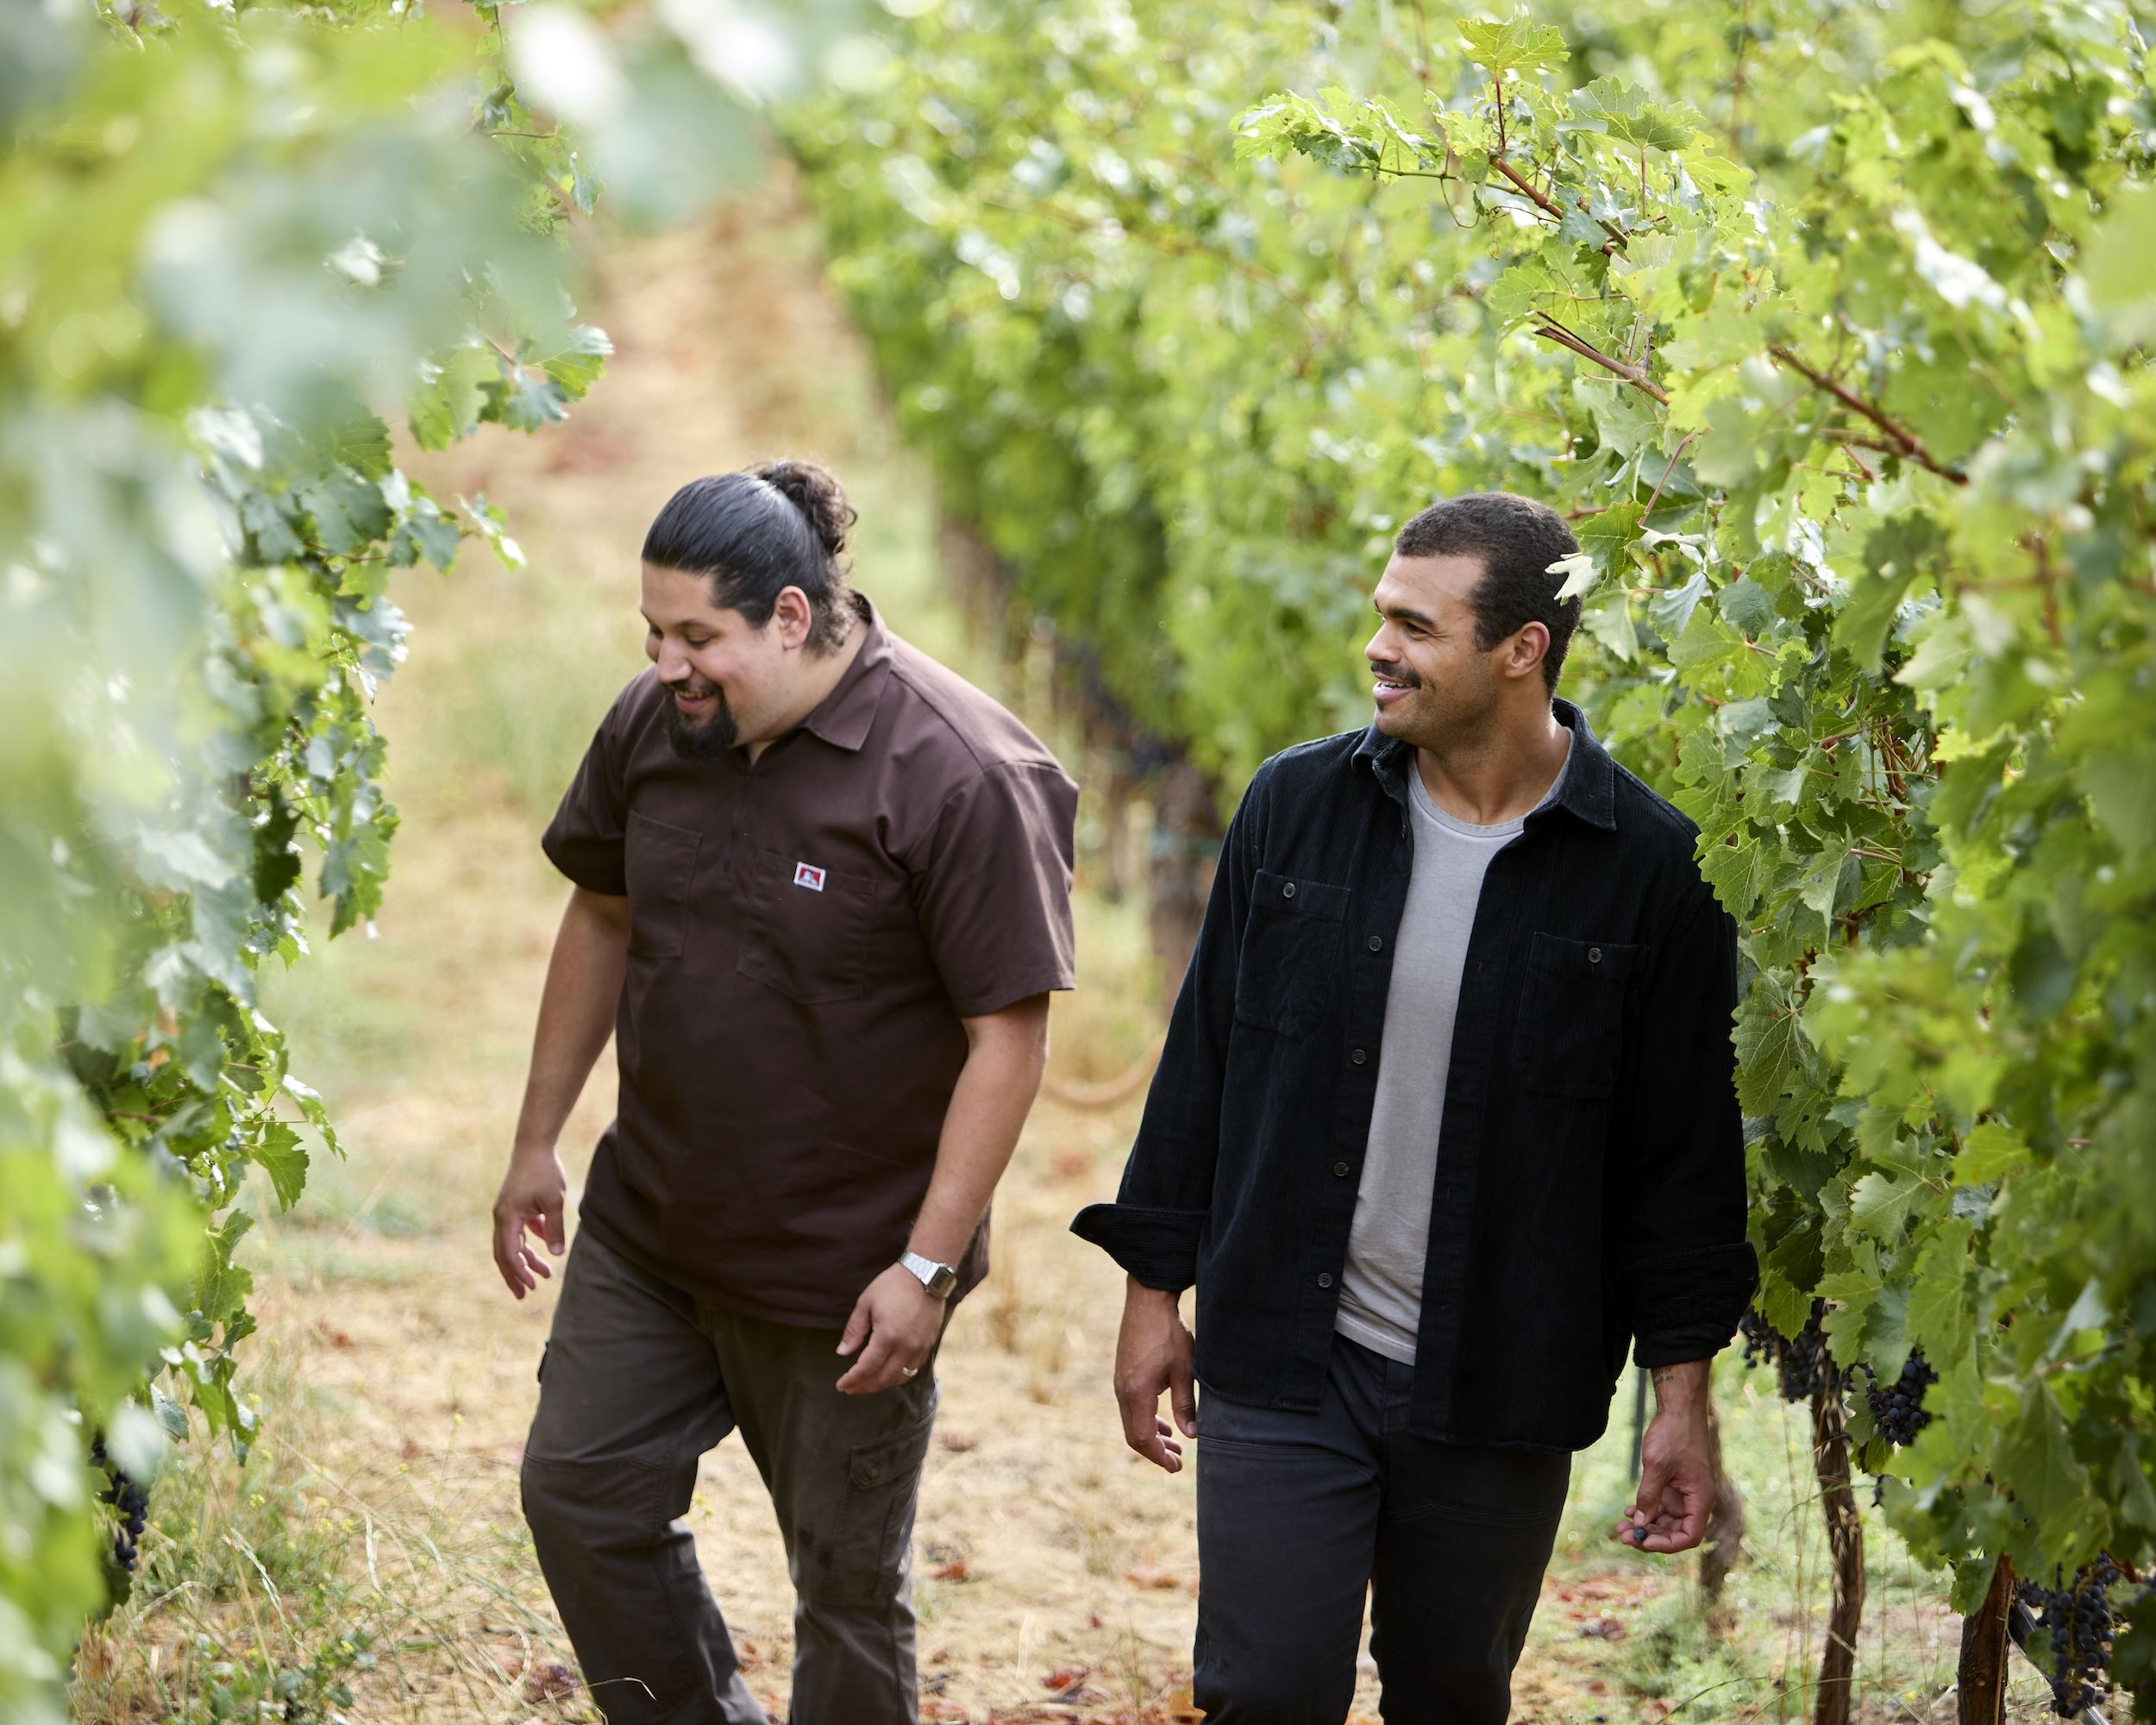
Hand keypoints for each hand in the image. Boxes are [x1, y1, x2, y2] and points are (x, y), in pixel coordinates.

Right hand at [492, 1143, 567, 1299]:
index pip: (509, 1253)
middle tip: (525, 1295)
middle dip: (514, 1275)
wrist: (533, 1146)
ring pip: (512, 1244)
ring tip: (544, 1276)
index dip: (519, 1272)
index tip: (531, 1286)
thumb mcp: (554, 1201)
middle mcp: (501, 1218)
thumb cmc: (544, 1172)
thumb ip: (555, 1228)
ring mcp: (505, 1213)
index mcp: (507, 1218)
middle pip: (504, 1254)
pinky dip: (529, 1244)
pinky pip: (518, 1232)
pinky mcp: (513, 1207)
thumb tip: (556, 1255)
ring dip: (525, 1260)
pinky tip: (545, 1251)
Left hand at [836, 1264, 944, 1393]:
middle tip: (849, 1388)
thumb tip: (842, 1353)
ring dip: (880, 1384)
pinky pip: (912, 1369)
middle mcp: (906, 1346)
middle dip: (863, 1387)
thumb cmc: (892, 1285)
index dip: (852, 1380)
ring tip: (866, 1383)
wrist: (925, 1274)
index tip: (840, 1384)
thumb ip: (854, 1330)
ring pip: (899, 1378)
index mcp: (887, 1336)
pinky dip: (897, 1375)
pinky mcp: (928, 1344)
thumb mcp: (866, 1303)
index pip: (866, 1368)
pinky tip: (887, 1372)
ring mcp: (919, 1347)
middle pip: (882, 1379)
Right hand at [1114, 1279, 1195, 1472]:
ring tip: (1173, 1442)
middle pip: (1134, 1434)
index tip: (1176, 1466)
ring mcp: (1120, 1382)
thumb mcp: (1184, 1370)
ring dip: (1151, 1435)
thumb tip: (1192, 1435)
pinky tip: (1163, 1420)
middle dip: (1155, 1451)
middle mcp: (1123, 1391)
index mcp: (1136, 1393)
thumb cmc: (1168, 1333)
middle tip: (1178, 1461)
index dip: (1159, 1456)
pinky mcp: (1123, 1374)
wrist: (1147, 1300)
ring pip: (1131, 1421)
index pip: (1143, 1438)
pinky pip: (1130, 1407)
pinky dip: (1146, 1419)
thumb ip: (1185, 1404)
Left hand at [1612, 1401, 1714, 1553]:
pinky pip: (1659, 1507)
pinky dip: (1645, 1511)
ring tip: (1620, 1528)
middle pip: (1674, 1531)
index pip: (1689, 1536)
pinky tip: (1628, 1511)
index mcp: (1699, 1499)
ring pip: (1664, 1521)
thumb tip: (1640, 1523)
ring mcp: (1682, 1494)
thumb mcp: (1657, 1466)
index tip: (1644, 1542)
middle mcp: (1693, 1500)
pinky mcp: (1671, 1485)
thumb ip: (1649, 1496)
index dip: (1667, 1544)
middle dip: (1649, 1536)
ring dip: (1644, 1526)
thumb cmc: (1674, 1434)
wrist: (1678, 1410)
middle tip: (1624, 1537)